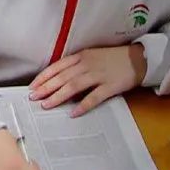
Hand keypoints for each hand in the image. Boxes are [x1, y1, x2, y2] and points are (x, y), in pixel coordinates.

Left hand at [29, 43, 146, 115]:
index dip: (43, 77)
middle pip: (62, 77)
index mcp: (80, 56)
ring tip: (47, 105)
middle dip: (46, 88)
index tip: (32, 87)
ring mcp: (98, 75)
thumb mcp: (90, 56)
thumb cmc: (111, 59)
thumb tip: (57, 79)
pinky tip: (73, 113)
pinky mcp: (110, 86)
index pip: (56, 67)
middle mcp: (86, 64)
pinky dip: (83, 105)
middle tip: (33, 98)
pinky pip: (94, 97)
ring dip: (58, 96)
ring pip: (73, 86)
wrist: (137, 59)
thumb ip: (75, 66)